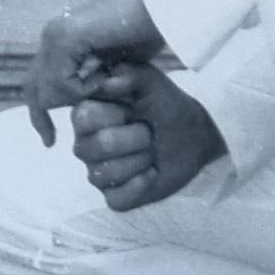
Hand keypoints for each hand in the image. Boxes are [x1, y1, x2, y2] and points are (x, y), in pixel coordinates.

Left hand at [25, 0, 165, 146]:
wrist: (162, 2)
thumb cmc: (148, 30)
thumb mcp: (116, 65)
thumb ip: (97, 79)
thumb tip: (85, 106)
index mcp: (62, 43)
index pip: (37, 83)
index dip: (39, 112)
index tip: (50, 140)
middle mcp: (53, 37)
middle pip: (32, 87)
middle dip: (39, 117)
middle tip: (50, 141)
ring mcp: (56, 35)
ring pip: (46, 89)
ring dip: (78, 99)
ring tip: (107, 89)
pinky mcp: (66, 36)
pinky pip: (63, 81)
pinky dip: (84, 89)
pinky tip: (107, 79)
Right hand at [70, 63, 225, 210]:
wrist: (192, 133)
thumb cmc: (165, 105)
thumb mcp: (152, 82)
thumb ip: (131, 74)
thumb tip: (110, 81)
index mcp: (87, 115)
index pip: (82, 118)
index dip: (113, 115)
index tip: (133, 109)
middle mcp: (86, 145)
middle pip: (95, 147)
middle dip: (134, 138)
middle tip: (148, 132)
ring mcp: (98, 172)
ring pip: (103, 175)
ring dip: (139, 161)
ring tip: (151, 152)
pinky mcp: (115, 196)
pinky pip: (116, 199)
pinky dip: (140, 186)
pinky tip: (152, 172)